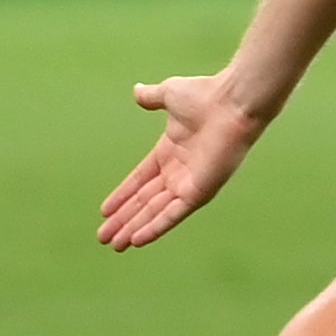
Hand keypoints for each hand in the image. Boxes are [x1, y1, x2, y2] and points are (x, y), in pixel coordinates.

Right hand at [98, 71, 263, 251]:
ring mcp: (189, 184)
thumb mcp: (170, 95)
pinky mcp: (200, 192)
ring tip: (115, 244)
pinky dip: (156, 227)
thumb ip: (152, 98)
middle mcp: (179, 172)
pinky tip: (138, 240)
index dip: (122, 196)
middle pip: (145, 202)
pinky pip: (173, 214)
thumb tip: (138, 90)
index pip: (141, 180)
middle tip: (104, 237)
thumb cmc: (205, 96)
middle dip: (123, 219)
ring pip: (155, 212)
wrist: (231, 102)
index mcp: (171, 152)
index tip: (105, 211)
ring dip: (134, 228)